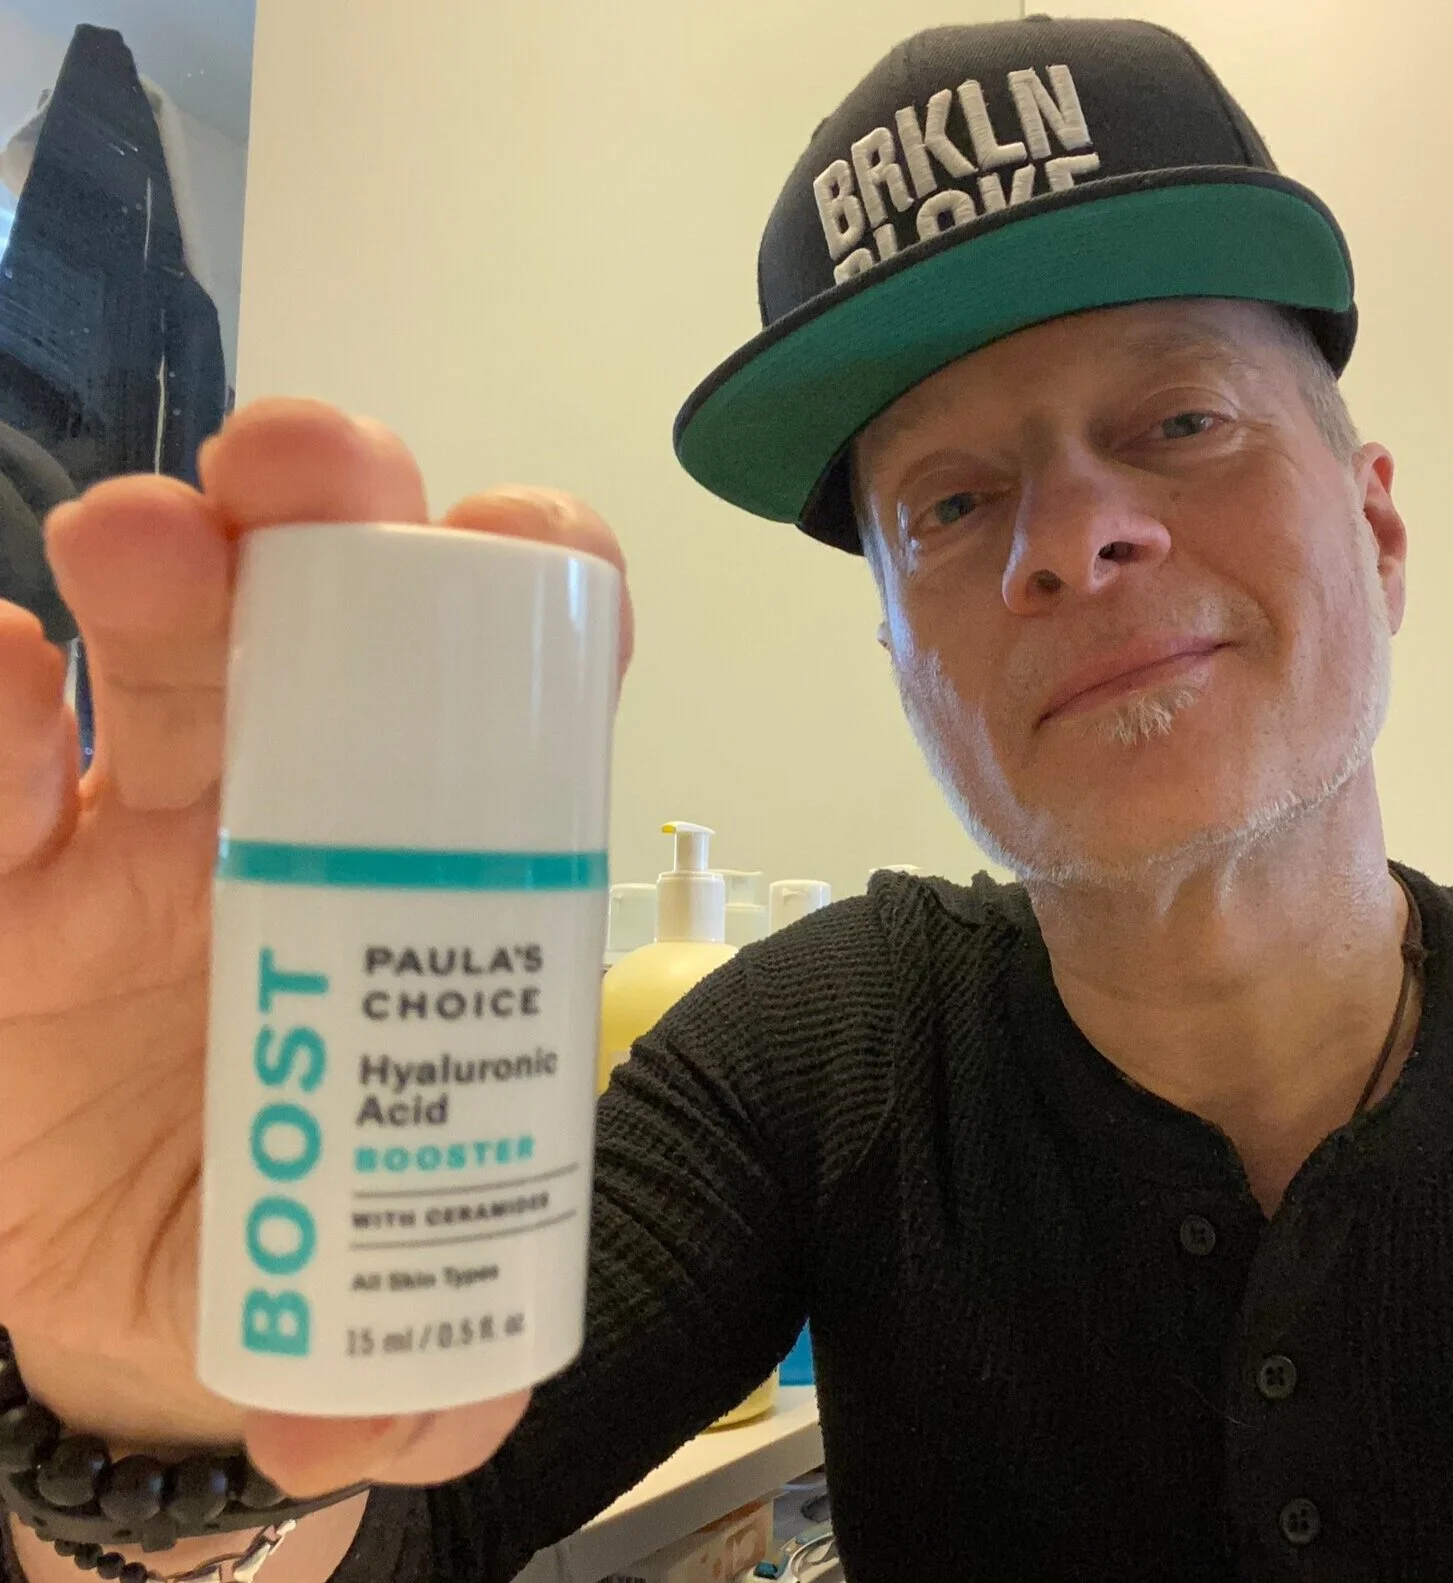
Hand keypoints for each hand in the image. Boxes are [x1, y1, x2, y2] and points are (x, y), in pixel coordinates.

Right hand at [0, 397, 632, 1493]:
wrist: (152, 1313)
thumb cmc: (314, 1247)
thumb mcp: (396, 1321)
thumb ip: (433, 1375)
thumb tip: (410, 1420)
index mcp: (430, 872)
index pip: (501, 708)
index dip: (529, 607)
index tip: (527, 547)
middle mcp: (296, 817)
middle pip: (321, 628)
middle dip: (327, 525)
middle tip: (313, 476)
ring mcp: (136, 843)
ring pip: (155, 665)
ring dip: (157, 577)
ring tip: (147, 542)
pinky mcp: (0, 901)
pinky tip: (4, 679)